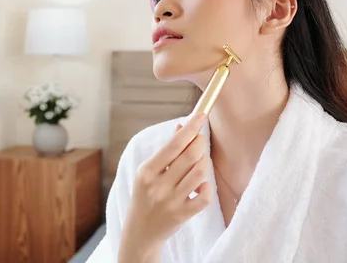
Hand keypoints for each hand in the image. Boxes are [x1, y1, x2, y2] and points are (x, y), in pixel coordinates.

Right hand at [118, 113, 211, 261]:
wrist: (140, 231)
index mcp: (146, 171)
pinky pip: (205, 195)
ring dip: (204, 163)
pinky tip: (200, 185)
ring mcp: (170, 201)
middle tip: (201, 139)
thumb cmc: (145, 196)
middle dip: (200, 143)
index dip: (191, 128)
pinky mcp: (182, 215)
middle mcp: (158, 186)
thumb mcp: (148, 172)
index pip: (174, 144)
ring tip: (198, 163)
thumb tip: (182, 126)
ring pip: (200, 173)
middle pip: (190, 156)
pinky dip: (206, 186)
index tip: (202, 115)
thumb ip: (166, 150)